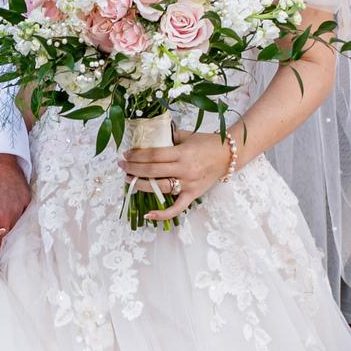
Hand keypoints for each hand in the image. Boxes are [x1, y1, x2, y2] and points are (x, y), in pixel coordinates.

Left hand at [118, 127, 236, 221]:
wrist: (229, 155)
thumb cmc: (207, 143)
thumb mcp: (187, 135)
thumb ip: (168, 136)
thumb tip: (149, 135)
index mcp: (182, 152)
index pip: (154, 155)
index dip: (137, 155)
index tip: (126, 154)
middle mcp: (184, 169)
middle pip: (152, 171)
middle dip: (133, 168)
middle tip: (122, 166)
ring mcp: (188, 184)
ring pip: (160, 188)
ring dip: (140, 185)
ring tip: (129, 180)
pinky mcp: (193, 195)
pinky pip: (176, 208)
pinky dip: (162, 214)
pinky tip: (148, 215)